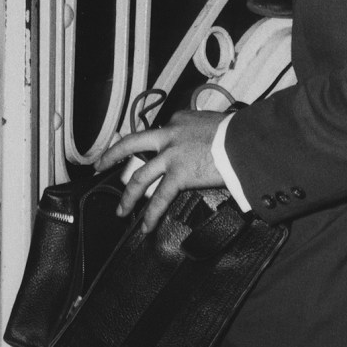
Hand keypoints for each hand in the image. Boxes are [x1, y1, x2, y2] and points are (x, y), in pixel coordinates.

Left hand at [92, 109, 229, 236]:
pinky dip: (151, 214)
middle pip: (132, 144)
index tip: (152, 152)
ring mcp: (171, 155)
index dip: (155, 144)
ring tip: (121, 210)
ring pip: (140, 176)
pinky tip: (146, 226)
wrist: (245, 140)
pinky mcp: (179, 174)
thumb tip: (206, 144)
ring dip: (129, 196)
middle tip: (101, 165)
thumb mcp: (215, 123)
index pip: (159, 132)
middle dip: (112, 155)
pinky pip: (160, 198)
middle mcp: (169, 134)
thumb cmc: (238, 132)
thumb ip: (202, 133)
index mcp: (178, 120)